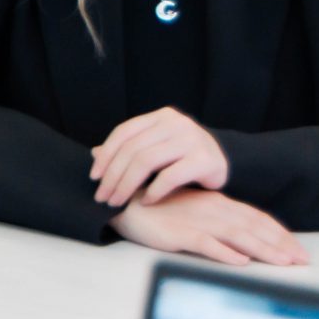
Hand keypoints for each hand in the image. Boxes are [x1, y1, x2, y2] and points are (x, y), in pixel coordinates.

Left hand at [91, 106, 227, 207]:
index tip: (94, 177)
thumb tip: (94, 154)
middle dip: (113, 175)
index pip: (124, 132)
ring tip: (118, 201)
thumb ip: (131, 148)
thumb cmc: (184, 157)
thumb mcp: (157, 147)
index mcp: (161, 116)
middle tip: (103, 196)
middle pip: (132, 149)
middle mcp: (176, 123)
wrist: (224, 164)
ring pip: (146, 162)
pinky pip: (169, 177)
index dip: (105, 155)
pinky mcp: (205, 160)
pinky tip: (146, 202)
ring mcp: (192, 139)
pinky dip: (153, 191)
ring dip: (127, 185)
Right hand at [110, 188, 306, 267]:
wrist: (122, 201)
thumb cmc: (157, 207)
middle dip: (281, 244)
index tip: (298, 249)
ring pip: (237, 236)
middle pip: (253, 227)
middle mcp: (212, 210)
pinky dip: (224, 253)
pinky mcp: (178, 233)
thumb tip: (241, 240)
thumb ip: (215, 220)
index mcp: (216, 203)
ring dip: (262, 249)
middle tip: (302, 259)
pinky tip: (240, 262)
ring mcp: (196, 221)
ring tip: (283, 262)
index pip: (256, 218)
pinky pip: (205, 243)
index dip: (280, 233)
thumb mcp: (192, 210)